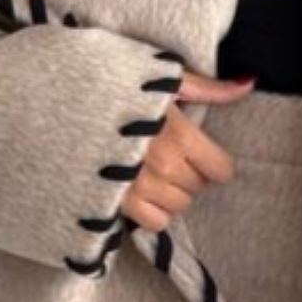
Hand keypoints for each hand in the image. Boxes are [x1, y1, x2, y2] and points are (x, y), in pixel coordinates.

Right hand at [120, 69, 255, 232]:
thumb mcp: (164, 78)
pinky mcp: (113, 202)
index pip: (220, 169)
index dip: (212, 160)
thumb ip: (208, 88)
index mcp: (179, 134)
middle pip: (198, 187)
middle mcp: (161, 165)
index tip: (196, 150)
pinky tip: (138, 189)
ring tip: (151, 169)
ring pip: (178, 206)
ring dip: (171, 192)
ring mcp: (136, 187)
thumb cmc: (114, 84)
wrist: (54, 100)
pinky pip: (153, 223)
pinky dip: (151, 210)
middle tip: (168, 152)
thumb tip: (248, 83)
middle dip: (189, 172)